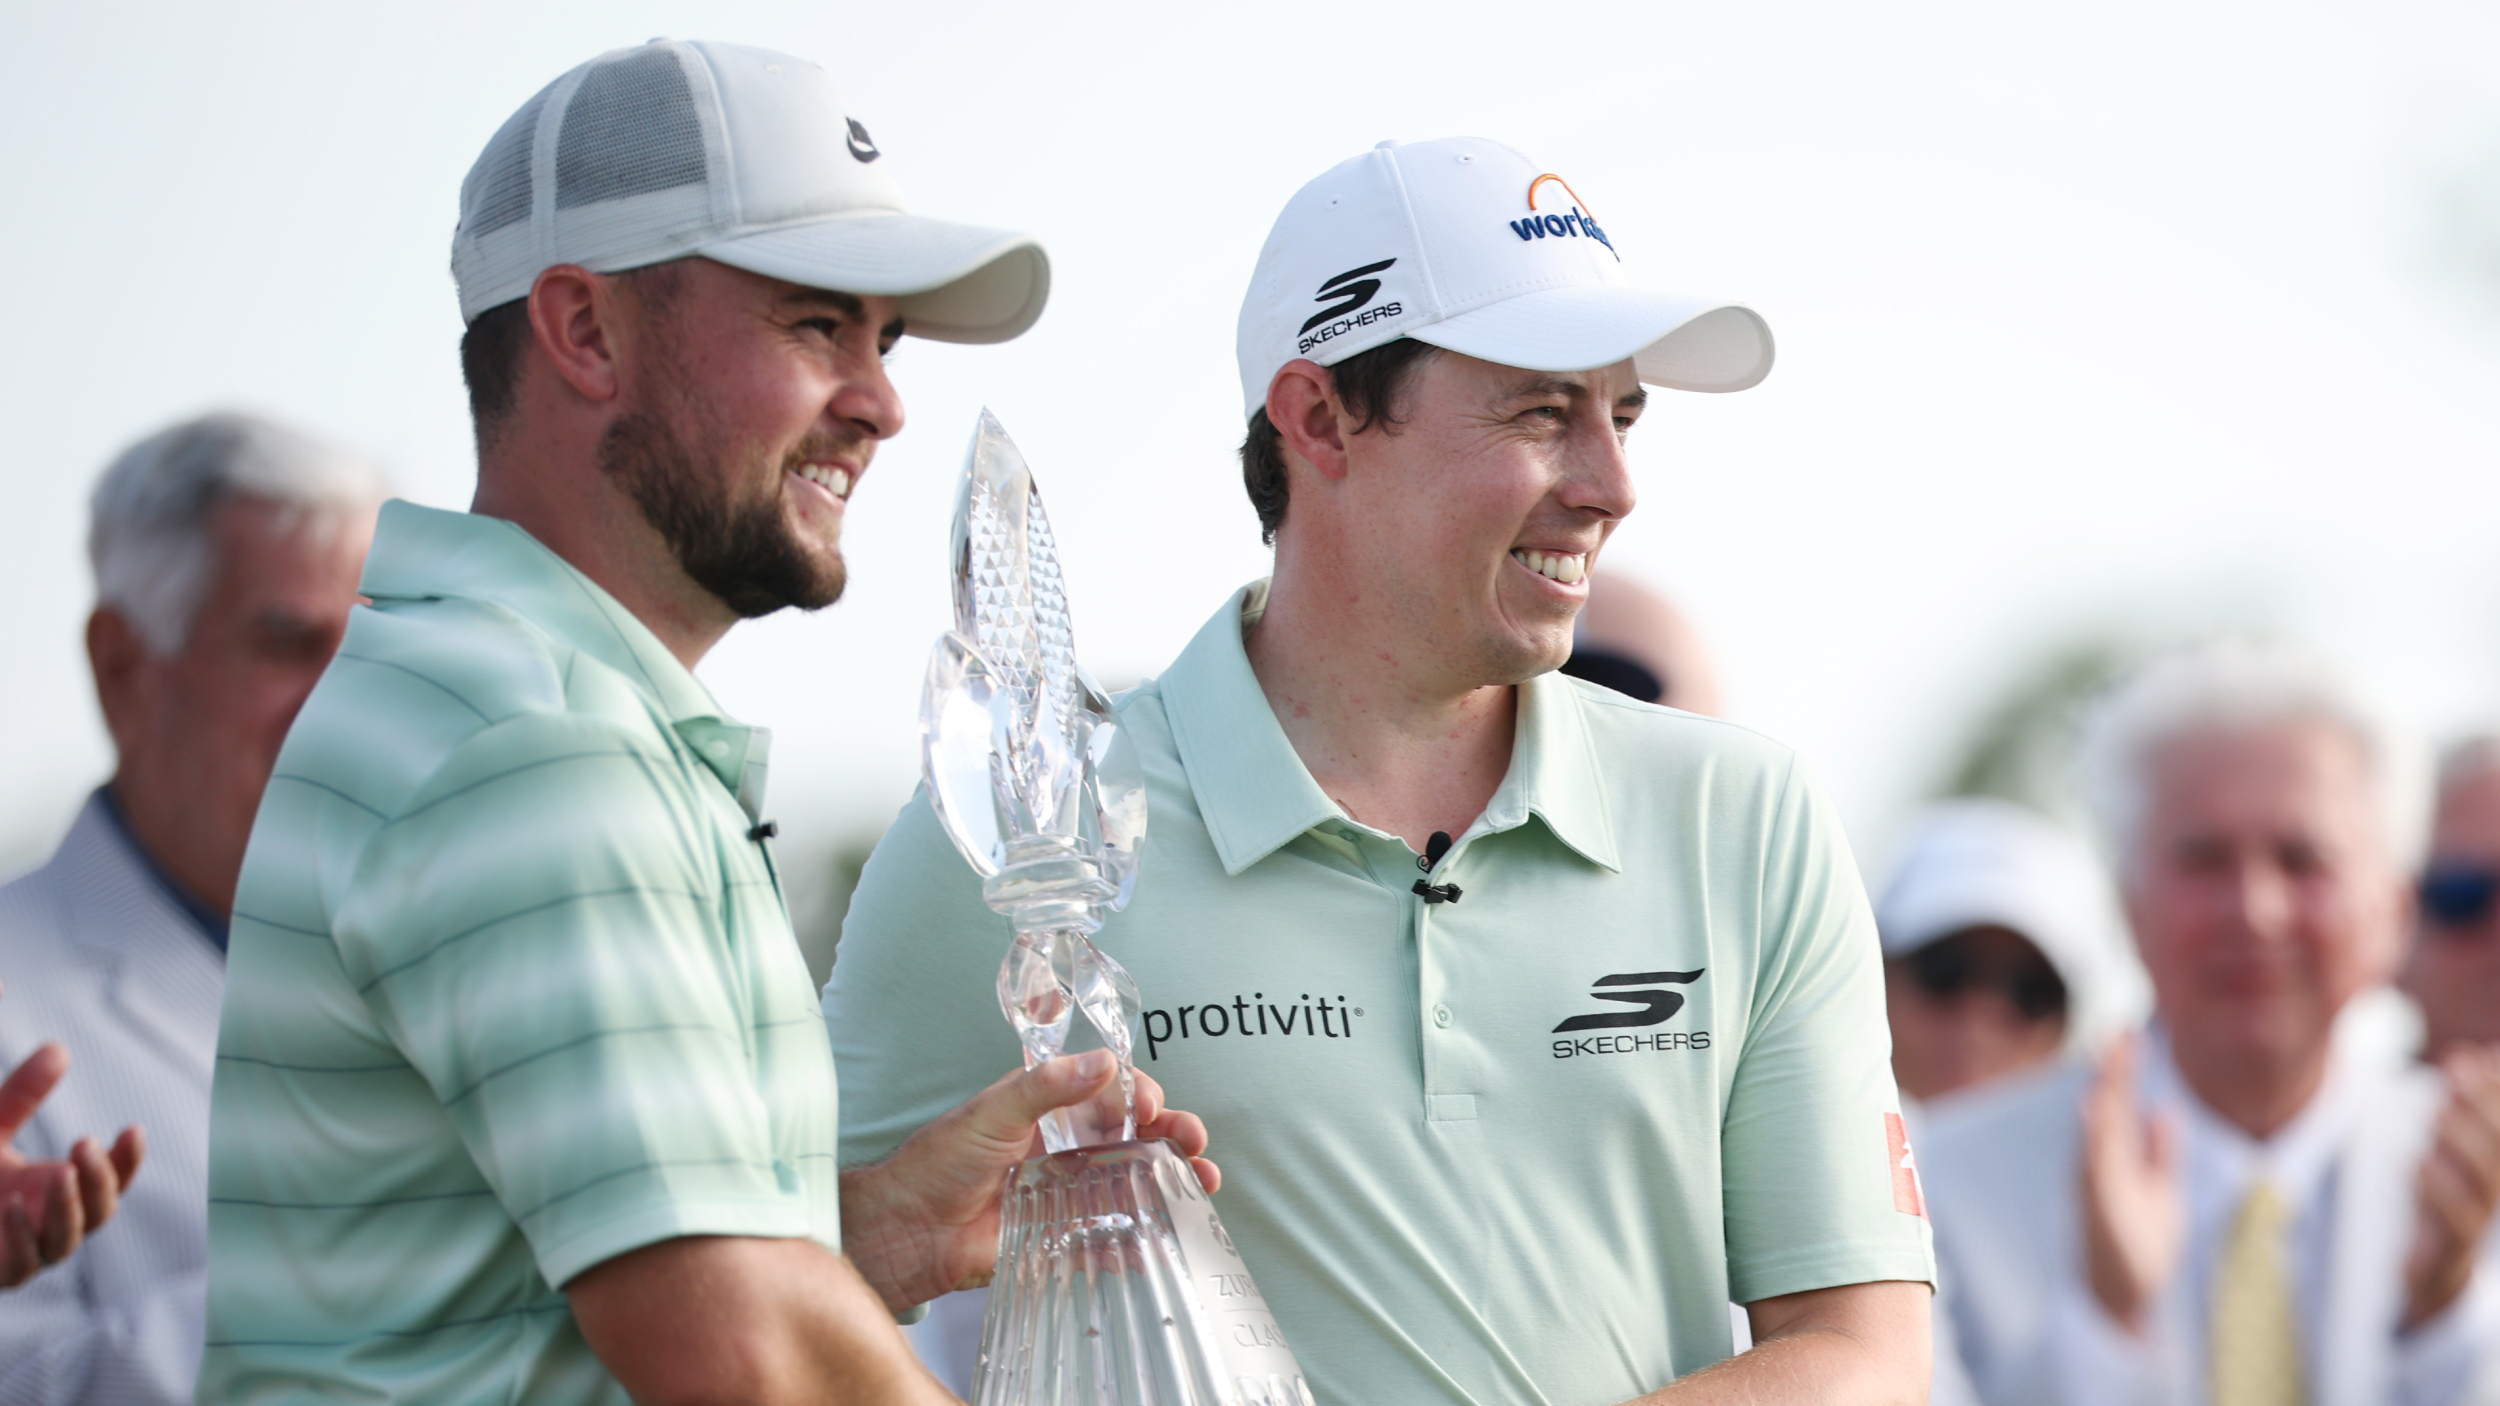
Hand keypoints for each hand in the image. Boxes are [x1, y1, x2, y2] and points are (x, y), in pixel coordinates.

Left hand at [0, 1041, 145, 1287]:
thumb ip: (23, 1095)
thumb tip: (58, 1047)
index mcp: (64, 1192)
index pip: (113, 1182)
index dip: (128, 1160)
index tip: (132, 1128)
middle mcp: (54, 1225)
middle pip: (100, 1212)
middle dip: (99, 1179)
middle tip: (83, 1143)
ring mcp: (29, 1253)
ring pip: (67, 1241)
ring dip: (68, 1207)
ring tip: (60, 1172)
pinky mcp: (1, 1272)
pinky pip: (22, 1265)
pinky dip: (22, 1236)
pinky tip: (14, 1204)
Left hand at [840, 1052, 1214, 1313]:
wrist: (909, 1231)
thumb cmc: (938, 1163)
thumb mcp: (993, 1111)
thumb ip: (1048, 1087)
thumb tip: (1105, 1063)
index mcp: (1050, 1107)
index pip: (1110, 1091)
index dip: (1138, 1095)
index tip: (1149, 1107)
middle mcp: (1066, 1145)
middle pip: (1135, 1134)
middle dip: (1172, 1134)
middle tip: (1193, 1141)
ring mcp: (1070, 1191)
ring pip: (1135, 1179)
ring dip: (1173, 1177)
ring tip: (1202, 1181)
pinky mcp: (1066, 1233)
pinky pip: (1114, 1232)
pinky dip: (1145, 1232)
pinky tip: (1172, 1232)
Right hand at [2079, 1032, 2184, 1332]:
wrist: (2125, 1300)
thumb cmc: (2140, 1250)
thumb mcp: (2163, 1193)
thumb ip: (2162, 1153)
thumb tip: (2164, 1110)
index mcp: (2116, 1159)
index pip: (2120, 1104)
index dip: (2124, 1068)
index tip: (2131, 1031)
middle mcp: (2100, 1165)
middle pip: (2107, 1106)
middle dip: (2113, 1068)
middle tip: (2121, 1029)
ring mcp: (2096, 1184)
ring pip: (2099, 1128)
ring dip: (2104, 1092)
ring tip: (2110, 1057)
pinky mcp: (2097, 1207)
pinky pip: (2093, 1165)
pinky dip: (2092, 1136)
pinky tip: (2094, 1109)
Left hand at [2402, 1043, 2499, 1330]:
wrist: (2432, 1274)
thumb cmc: (2444, 1202)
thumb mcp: (2450, 1153)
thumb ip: (2464, 1107)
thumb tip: (2482, 1053)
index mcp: (2493, 1170)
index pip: (2499, 1127)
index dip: (2494, 1091)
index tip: (2475, 1053)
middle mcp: (2495, 1194)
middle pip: (2498, 1150)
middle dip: (2481, 1104)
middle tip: (2455, 1066)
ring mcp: (2477, 1223)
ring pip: (2485, 1184)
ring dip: (2462, 1141)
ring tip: (2440, 1108)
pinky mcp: (2452, 1250)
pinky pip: (2454, 1222)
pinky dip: (2437, 1188)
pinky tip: (2419, 1161)